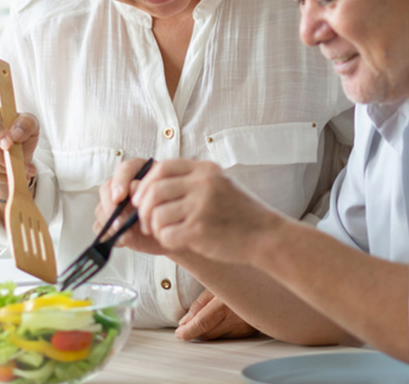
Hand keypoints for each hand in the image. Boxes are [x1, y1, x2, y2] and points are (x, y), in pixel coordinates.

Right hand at [0, 104, 39, 200]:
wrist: (16, 151)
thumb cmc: (20, 133)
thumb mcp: (30, 124)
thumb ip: (26, 124)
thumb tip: (16, 134)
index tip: (10, 145)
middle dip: (3, 156)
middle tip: (21, 163)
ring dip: (4, 168)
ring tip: (22, 170)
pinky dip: (0, 177)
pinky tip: (12, 175)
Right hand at [96, 158, 169, 255]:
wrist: (174, 230)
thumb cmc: (172, 209)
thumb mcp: (165, 198)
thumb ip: (149, 190)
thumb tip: (132, 188)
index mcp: (139, 173)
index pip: (124, 169)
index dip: (120, 182)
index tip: (120, 197)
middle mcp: (124, 187)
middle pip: (107, 189)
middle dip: (111, 206)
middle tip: (120, 222)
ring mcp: (115, 205)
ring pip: (101, 209)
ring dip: (110, 223)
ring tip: (126, 235)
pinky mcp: (111, 223)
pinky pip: (100, 227)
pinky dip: (108, 235)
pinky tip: (123, 240)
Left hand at [131, 159, 283, 264]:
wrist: (267, 235)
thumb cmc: (240, 213)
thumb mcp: (219, 185)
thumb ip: (189, 182)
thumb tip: (147, 187)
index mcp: (205, 169)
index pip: (161, 168)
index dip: (145, 184)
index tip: (141, 199)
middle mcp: (203, 184)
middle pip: (154, 191)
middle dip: (143, 209)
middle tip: (146, 223)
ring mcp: (202, 206)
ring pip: (157, 215)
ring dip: (155, 228)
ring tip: (165, 233)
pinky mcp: (200, 230)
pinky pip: (167, 235)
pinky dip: (167, 241)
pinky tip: (178, 241)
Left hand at [175, 288, 259, 340]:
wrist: (266, 281)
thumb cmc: (237, 278)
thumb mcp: (215, 285)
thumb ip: (199, 305)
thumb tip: (185, 322)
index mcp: (225, 302)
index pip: (202, 323)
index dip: (188, 331)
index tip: (180, 333)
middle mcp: (238, 316)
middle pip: (208, 333)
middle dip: (195, 331)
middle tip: (186, 327)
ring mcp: (246, 325)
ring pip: (218, 337)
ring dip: (208, 331)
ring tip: (208, 316)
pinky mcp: (251, 331)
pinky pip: (230, 336)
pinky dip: (222, 330)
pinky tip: (222, 319)